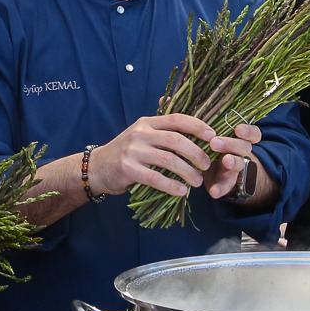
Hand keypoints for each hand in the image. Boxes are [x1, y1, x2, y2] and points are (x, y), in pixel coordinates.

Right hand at [92, 112, 228, 197]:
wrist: (96, 167)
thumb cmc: (125, 152)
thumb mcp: (140, 134)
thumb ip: (161, 130)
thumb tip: (190, 123)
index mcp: (147, 123)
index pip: (176, 119)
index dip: (197, 126)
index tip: (213, 136)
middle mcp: (140, 134)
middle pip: (176, 140)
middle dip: (196, 153)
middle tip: (207, 165)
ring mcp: (133, 151)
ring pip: (168, 160)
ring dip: (187, 172)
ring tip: (197, 182)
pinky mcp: (128, 169)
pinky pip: (155, 178)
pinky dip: (171, 186)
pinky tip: (181, 191)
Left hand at [199, 123, 262, 199]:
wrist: (214, 172)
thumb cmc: (213, 148)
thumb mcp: (213, 137)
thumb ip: (209, 131)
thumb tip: (193, 120)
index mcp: (238, 139)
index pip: (252, 133)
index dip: (248, 131)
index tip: (238, 129)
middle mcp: (240, 153)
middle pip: (244, 146)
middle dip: (231, 144)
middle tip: (215, 143)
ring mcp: (236, 168)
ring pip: (240, 163)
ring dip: (232, 162)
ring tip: (225, 161)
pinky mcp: (228, 183)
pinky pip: (227, 186)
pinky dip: (221, 189)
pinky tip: (214, 192)